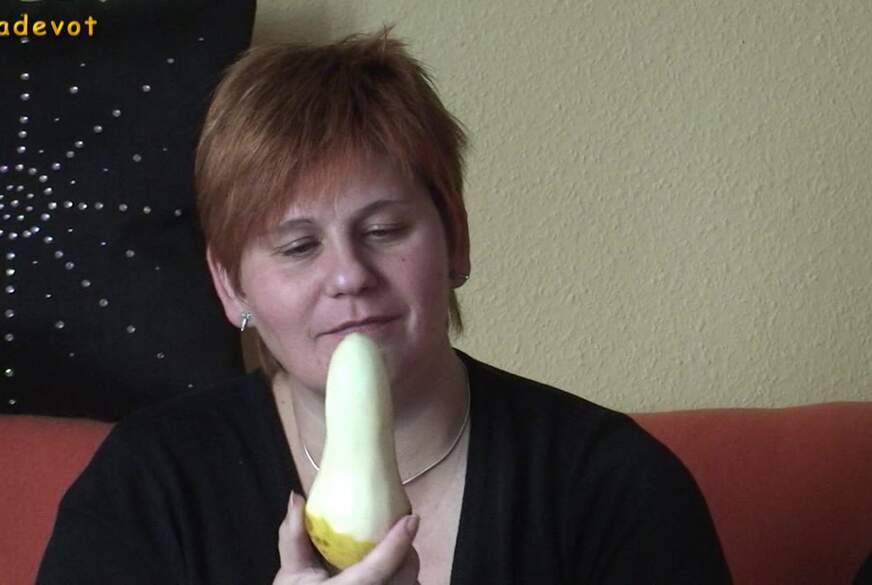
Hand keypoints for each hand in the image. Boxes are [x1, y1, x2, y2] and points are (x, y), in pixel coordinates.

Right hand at [272, 492, 420, 584]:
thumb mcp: (291, 574)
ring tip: (394, 552)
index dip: (397, 543)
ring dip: (406, 568)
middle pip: (404, 575)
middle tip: (398, 530)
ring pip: (410, 584)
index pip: (378, 569)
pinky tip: (389, 573)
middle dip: (405, 551)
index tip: (411, 519)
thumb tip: (297, 498)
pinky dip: (403, 579)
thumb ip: (293, 537)